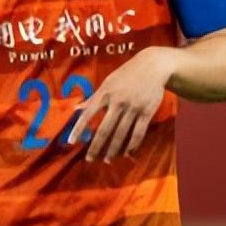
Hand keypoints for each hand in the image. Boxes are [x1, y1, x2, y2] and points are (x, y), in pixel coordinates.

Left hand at [67, 46, 174, 161]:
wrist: (153, 66)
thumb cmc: (127, 74)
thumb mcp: (108, 82)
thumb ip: (93, 98)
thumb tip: (76, 108)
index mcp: (105, 93)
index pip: (88, 114)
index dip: (79, 128)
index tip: (71, 141)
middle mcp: (118, 101)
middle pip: (105, 129)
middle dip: (96, 146)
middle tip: (90, 160)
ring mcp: (133, 107)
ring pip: (121, 134)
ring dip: (113, 150)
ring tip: (107, 160)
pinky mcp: (147, 112)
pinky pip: (138, 133)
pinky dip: (132, 145)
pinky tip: (127, 154)